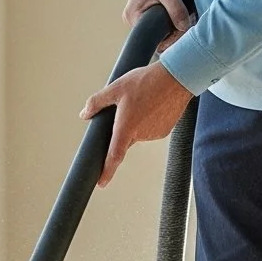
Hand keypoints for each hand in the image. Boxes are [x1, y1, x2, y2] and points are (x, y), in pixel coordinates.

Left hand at [81, 60, 192, 187]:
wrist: (177, 78)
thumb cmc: (147, 81)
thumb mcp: (116, 87)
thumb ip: (97, 102)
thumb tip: (84, 114)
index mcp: (127, 126)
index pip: (114, 155)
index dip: (107, 171)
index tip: (101, 183)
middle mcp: (141, 134)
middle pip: (125, 138)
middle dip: (123, 128)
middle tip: (129, 106)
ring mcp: (155, 134)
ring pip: (138, 133)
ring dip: (136, 123)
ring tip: (143, 101)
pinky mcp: (165, 132)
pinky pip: (150, 130)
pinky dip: (148, 121)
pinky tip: (153, 104)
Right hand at [123, 0, 191, 42]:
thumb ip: (176, 9)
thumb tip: (183, 27)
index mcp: (132, 16)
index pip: (152, 39)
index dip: (170, 38)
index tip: (183, 30)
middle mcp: (132, 20)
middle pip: (156, 38)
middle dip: (174, 33)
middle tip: (188, 21)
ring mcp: (139, 19)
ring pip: (160, 33)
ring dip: (175, 28)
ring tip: (185, 17)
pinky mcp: (147, 17)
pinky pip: (161, 27)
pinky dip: (172, 24)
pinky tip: (181, 17)